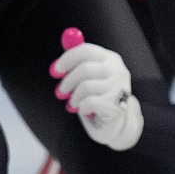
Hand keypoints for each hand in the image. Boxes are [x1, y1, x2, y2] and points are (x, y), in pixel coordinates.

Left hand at [51, 28, 142, 151]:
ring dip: (75, 98)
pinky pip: (88, 103)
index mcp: (110, 58)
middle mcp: (117, 70)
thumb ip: (77, 66)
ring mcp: (119, 87)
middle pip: (84, 69)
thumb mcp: (90, 77)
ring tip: (75, 104)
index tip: (55, 70)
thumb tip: (57, 64)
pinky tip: (88, 111)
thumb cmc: (100, 96)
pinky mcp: (116, 104)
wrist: (118, 122)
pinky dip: (82, 108)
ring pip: (85, 87)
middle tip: (60, 92)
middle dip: (67, 82)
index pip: (85, 51)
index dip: (67, 59)